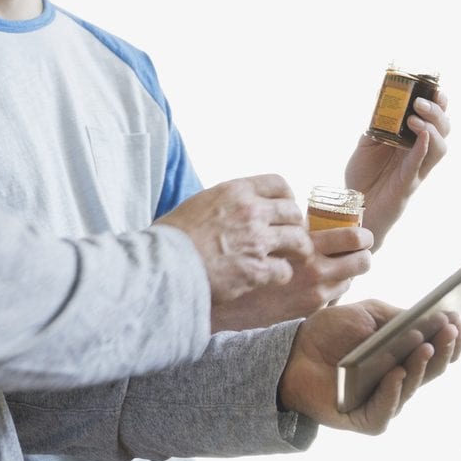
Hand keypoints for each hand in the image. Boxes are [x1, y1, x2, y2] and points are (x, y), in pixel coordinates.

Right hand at [154, 175, 310, 303]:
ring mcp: (256, 241)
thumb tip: (234, 208)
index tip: (284, 210)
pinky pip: (284, 270)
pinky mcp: (256, 269)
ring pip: (299, 241)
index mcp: (235, 191)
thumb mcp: (199, 203)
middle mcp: (250, 212)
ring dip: (297, 251)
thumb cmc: (172, 237)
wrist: (162, 264)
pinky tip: (271, 277)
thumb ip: (224, 203)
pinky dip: (281, 274)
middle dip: (296, 225)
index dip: (287, 198)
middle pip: (294, 212)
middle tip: (292, 237)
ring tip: (292, 258)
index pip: (279, 183)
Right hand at [210, 227, 372, 331]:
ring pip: (349, 278)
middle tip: (359, 245)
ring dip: (345, 270)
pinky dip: (330, 288)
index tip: (355, 228)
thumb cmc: (231, 250)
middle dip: (362, 250)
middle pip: (362, 257)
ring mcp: (313, 292)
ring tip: (332, 264)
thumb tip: (301, 216)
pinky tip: (316, 283)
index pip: (351, 235)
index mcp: (304, 242)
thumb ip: (283, 220)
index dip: (357, 230)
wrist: (209, 290)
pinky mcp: (306, 310)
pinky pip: (332, 296)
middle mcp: (314, 268)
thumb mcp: (259, 226)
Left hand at [277, 300, 460, 434]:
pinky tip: (396, 374)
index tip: (459, 320)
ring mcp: (384, 400)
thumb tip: (431, 317)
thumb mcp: (367, 314)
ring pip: (411, 388)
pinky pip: (384, 412)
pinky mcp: (365, 419)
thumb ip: (397, 316)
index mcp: (404, 355)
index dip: (451, 338)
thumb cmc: (331, 333)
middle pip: (431, 370)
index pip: (437, 351)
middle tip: (450, 330)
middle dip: (444, 349)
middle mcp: (400, 380)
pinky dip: (391, 393)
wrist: (293, 352)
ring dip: (420, 367)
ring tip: (424, 346)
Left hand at [344, 92, 450, 250]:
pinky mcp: (408, 184)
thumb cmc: (363, 176)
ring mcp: (416, 169)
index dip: (439, 103)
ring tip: (415, 117)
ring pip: (439, 148)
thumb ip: (376, 123)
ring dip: (431, 129)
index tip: (433, 86)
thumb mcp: (368, 143)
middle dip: (438, 112)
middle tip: (421, 101)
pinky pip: (419, 165)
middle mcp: (419, 154)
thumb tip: (380, 96)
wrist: (354, 206)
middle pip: (443, 130)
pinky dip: (422, 149)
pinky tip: (420, 135)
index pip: (434, 119)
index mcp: (412, 141)